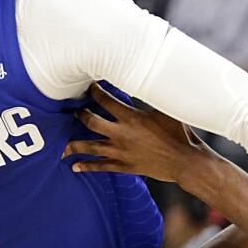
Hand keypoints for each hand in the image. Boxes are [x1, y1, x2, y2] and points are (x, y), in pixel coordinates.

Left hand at [65, 84, 213, 183]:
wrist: (185, 161)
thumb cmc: (180, 134)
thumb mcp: (166, 110)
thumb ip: (152, 98)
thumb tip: (150, 80)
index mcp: (131, 117)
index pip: (105, 100)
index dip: (96, 92)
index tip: (91, 87)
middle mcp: (122, 134)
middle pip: (91, 122)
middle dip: (81, 115)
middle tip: (76, 112)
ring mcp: (121, 152)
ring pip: (90, 147)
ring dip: (74, 145)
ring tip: (62, 146)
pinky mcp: (125, 166)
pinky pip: (101, 166)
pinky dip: (87, 166)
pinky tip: (75, 166)